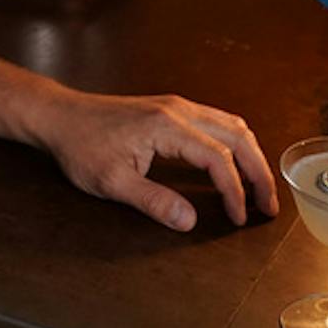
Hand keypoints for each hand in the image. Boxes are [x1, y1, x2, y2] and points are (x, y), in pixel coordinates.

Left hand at [29, 87, 279, 231]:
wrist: (60, 117)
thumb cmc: (80, 146)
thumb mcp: (112, 182)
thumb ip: (153, 201)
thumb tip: (189, 221)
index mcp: (167, 126)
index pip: (218, 159)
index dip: (234, 191)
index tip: (238, 217)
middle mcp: (178, 110)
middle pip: (236, 137)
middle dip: (258, 171)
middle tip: (268, 205)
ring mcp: (175, 106)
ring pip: (231, 125)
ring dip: (250, 155)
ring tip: (259, 188)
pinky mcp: (170, 109)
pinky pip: (217, 122)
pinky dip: (235, 144)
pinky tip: (236, 163)